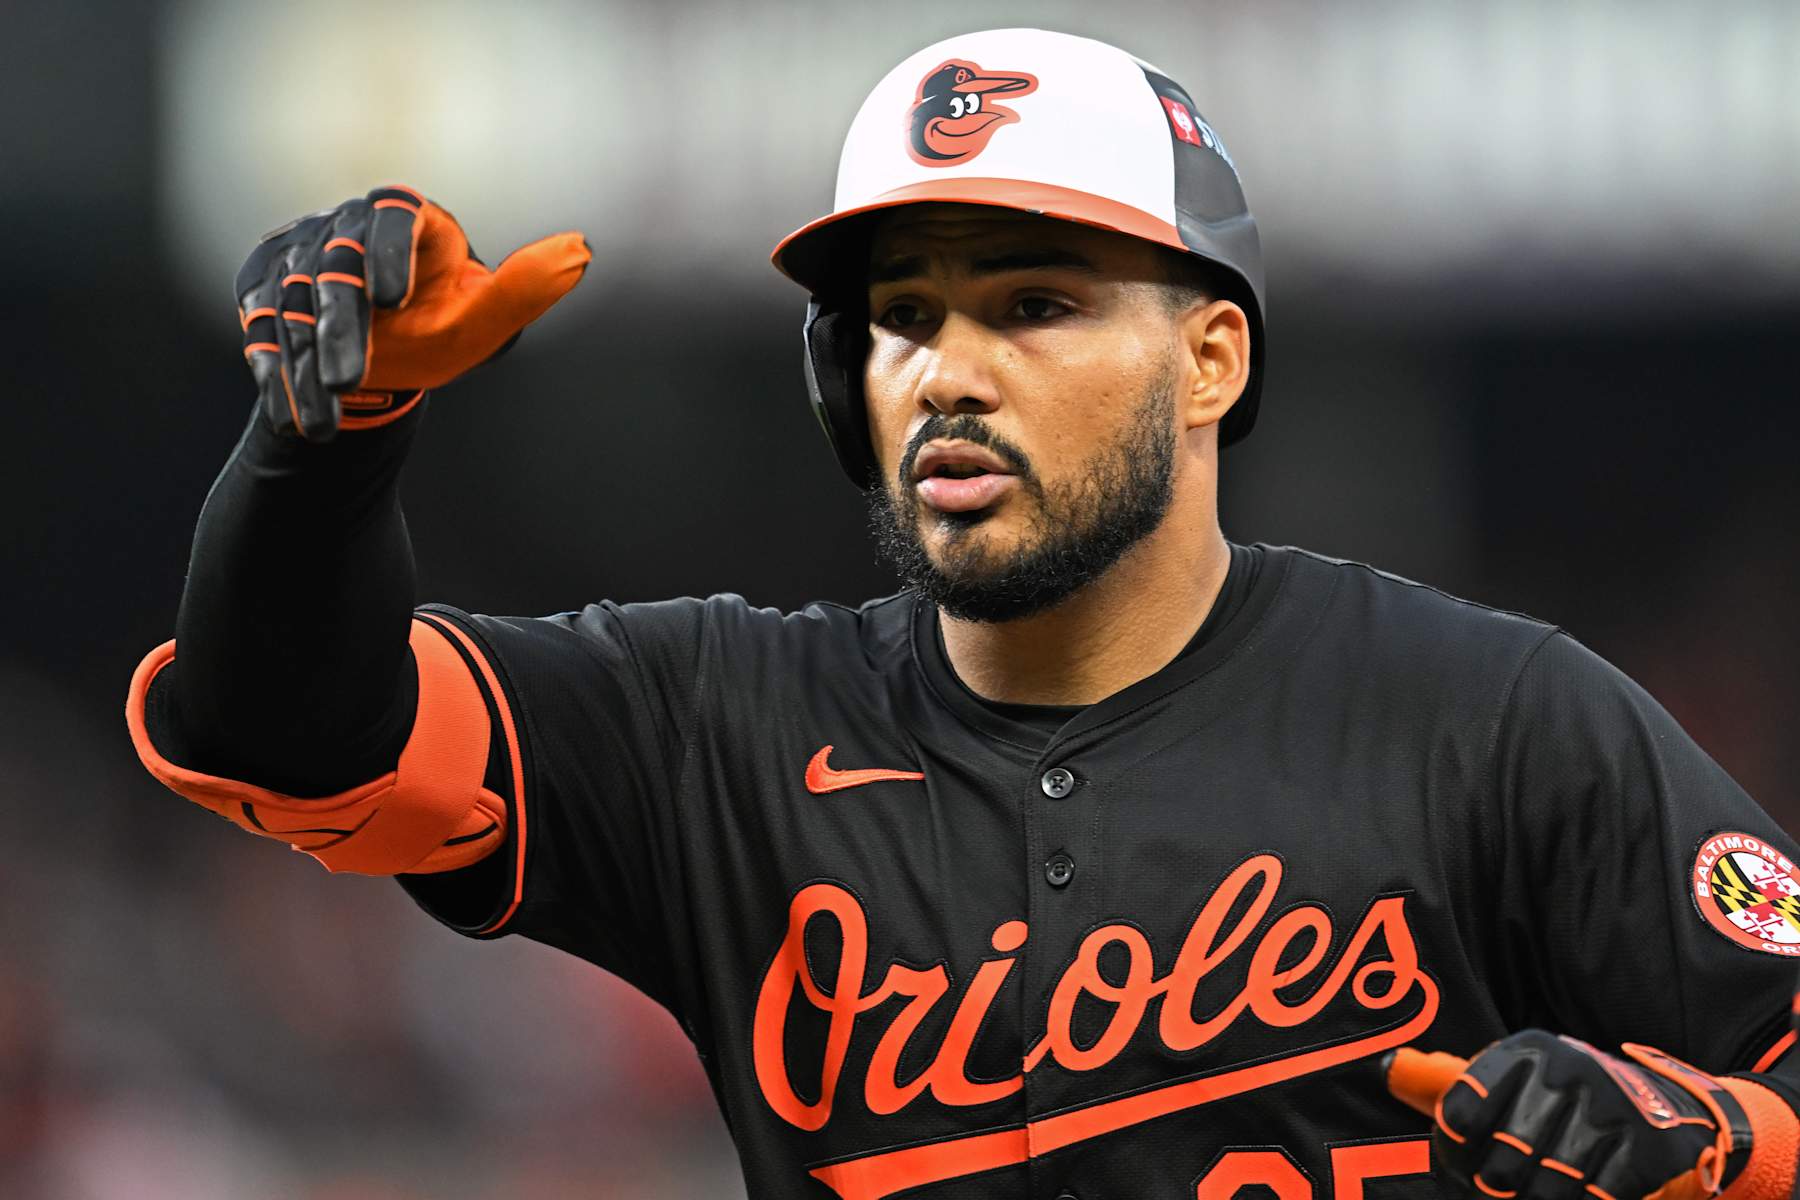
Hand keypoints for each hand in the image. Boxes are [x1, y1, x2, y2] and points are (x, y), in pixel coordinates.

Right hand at [234, 184, 590, 440]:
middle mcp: (341, 227)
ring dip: (303, 366)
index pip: (389, 217)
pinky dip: (274, 373)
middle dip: (341, 330)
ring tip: (324, 420)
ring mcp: (295, 257)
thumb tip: (580, 252)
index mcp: (402, 217)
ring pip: (290, 305)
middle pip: (333, 268)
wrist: (386, 357)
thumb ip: (523, 288)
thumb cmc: (441, 325)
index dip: (386, 251)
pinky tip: (289, 415)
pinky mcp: (261, 290)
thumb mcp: (483, 316)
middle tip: (351, 381)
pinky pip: (259, 329)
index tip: (396, 300)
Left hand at [1385, 1032, 1754, 1199]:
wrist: (1665, 1107)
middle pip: (1504, 1163)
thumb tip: (1387, 1069)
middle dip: (1496, 1190)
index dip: (1453, 1154)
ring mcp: (1609, 1110)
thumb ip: (1444, 1080)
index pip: (1460, 1112)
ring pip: (1548, 1189)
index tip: (1462, 1168)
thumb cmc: (1560, 1098)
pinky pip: (1597, 1198)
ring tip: (1533, 1194)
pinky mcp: (1647, 1148)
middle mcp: (1565, 1072)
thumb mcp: (1508, 1078)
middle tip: (1499, 1190)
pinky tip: (1578, 1194)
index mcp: (1524, 1052)